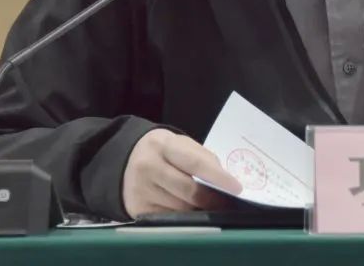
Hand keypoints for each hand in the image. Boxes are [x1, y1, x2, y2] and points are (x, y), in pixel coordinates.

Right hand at [121, 128, 242, 216]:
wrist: (126, 159)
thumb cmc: (162, 151)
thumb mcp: (180, 144)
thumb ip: (203, 158)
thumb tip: (225, 180)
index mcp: (162, 145)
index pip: (195, 163)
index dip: (218, 178)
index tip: (237, 188)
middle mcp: (148, 167)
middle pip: (189, 190)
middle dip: (212, 199)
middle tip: (227, 202)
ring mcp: (141, 190)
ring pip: (181, 208)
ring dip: (198, 209)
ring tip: (208, 205)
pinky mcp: (137, 208)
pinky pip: (169, 219)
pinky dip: (184, 217)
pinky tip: (189, 211)